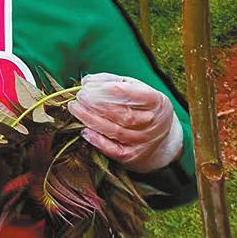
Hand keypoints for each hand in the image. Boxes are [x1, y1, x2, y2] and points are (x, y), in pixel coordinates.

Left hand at [67, 72, 183, 173]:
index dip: (104, 90)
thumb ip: (110, 81)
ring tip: (75, 109)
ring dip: (91, 119)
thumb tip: (87, 82)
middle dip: (96, 104)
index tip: (86, 87)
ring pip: (116, 131)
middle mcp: (153, 122)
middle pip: (122, 114)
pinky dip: (97, 141)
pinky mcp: (133, 156)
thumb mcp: (133, 87)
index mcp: (156, 101)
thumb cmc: (141, 106)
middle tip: (79, 98)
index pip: (129, 93)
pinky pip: (113, 150)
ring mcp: (144, 141)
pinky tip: (84, 130)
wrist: (161, 138)